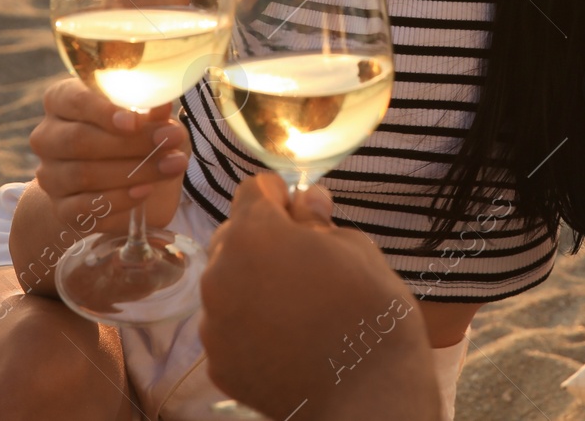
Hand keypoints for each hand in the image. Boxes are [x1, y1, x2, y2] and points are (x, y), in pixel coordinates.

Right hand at [29, 78, 189, 235]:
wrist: (113, 184)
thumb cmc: (130, 137)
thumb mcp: (144, 119)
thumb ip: (150, 112)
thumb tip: (164, 104)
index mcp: (62, 101)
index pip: (74, 100)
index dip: (102, 111)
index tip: (134, 122)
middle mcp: (47, 136)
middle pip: (78, 140)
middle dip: (129, 143)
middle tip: (171, 140)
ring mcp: (50, 174)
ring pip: (83, 174)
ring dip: (133, 171)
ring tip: (172, 165)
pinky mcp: (60, 208)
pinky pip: (83, 207)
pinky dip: (117, 200)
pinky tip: (144, 191)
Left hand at [200, 175, 441, 420]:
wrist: (368, 395)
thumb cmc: (369, 313)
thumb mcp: (356, 248)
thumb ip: (319, 220)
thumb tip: (307, 201)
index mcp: (254, 234)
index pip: (252, 190)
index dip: (280, 195)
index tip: (300, 210)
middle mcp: (221, 274)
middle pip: (233, 236)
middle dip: (262, 239)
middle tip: (303, 260)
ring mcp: (214, 322)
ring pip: (227, 283)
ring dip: (252, 282)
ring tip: (296, 304)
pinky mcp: (218, 362)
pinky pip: (228, 326)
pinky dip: (249, 325)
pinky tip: (286, 336)